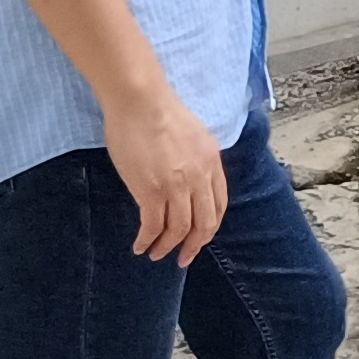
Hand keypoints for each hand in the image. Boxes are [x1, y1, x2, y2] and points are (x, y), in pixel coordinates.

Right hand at [103, 84, 227, 262]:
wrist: (139, 100)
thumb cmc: (159, 111)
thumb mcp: (194, 135)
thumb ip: (197, 159)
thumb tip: (189, 178)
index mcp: (211, 163)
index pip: (218, 206)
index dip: (208, 227)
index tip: (199, 238)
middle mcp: (199, 178)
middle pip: (204, 224)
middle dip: (194, 246)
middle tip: (183, 258)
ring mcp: (176, 186)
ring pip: (178, 230)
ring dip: (167, 247)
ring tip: (156, 253)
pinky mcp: (151, 191)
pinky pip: (153, 226)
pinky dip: (147, 240)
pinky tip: (139, 245)